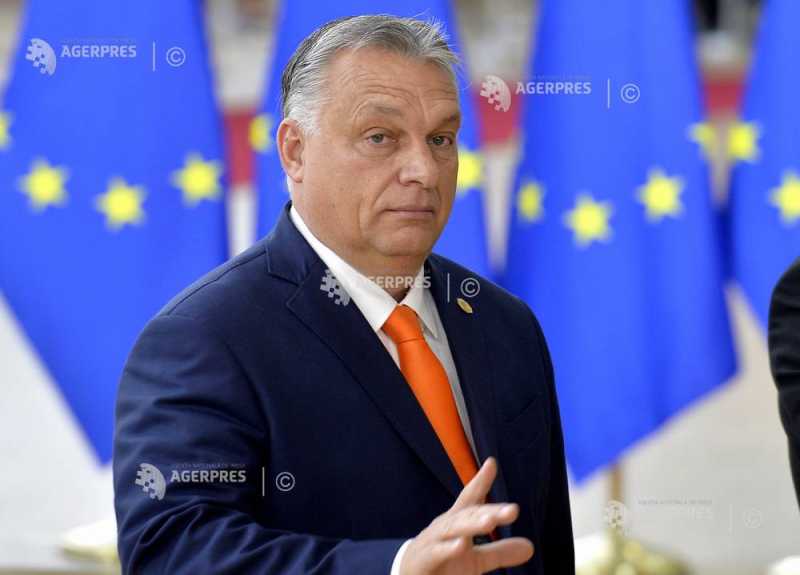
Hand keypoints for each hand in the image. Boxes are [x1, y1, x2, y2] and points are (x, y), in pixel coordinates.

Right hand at [399, 457, 533, 574]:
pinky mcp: (425, 559)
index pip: (471, 499)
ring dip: (471, 524)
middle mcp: (446, 526)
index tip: (492, 463)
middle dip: (490, 511)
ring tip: (490, 521)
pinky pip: (437, 552)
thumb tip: (530, 547)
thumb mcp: (476, 560)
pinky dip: (447, 548)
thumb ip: (500, 552)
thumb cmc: (444, 563)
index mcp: (459, 522)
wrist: (410, 574)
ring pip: (453, 529)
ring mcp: (434, 541)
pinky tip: (460, 544)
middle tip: (513, 510)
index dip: (481, 482)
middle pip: (469, 515)